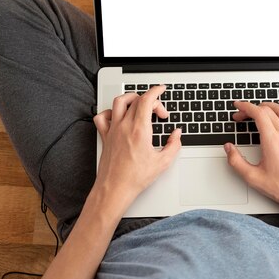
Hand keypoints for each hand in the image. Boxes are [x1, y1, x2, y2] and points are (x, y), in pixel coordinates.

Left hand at [92, 85, 181, 216]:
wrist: (115, 189)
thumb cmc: (135, 178)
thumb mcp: (163, 162)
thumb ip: (174, 145)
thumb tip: (176, 134)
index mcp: (139, 130)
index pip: (147, 100)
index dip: (156, 91)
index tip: (161, 89)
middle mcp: (124, 126)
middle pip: (136, 99)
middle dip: (151, 101)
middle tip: (159, 113)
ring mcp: (113, 130)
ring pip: (118, 102)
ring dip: (131, 99)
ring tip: (139, 105)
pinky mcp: (105, 136)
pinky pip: (102, 116)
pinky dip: (110, 112)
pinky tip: (118, 117)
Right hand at [224, 101, 278, 214]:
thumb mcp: (253, 178)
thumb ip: (236, 161)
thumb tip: (229, 149)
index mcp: (272, 140)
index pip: (258, 113)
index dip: (245, 106)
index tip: (238, 106)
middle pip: (268, 110)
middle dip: (252, 109)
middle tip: (241, 116)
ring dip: (269, 107)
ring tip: (260, 110)